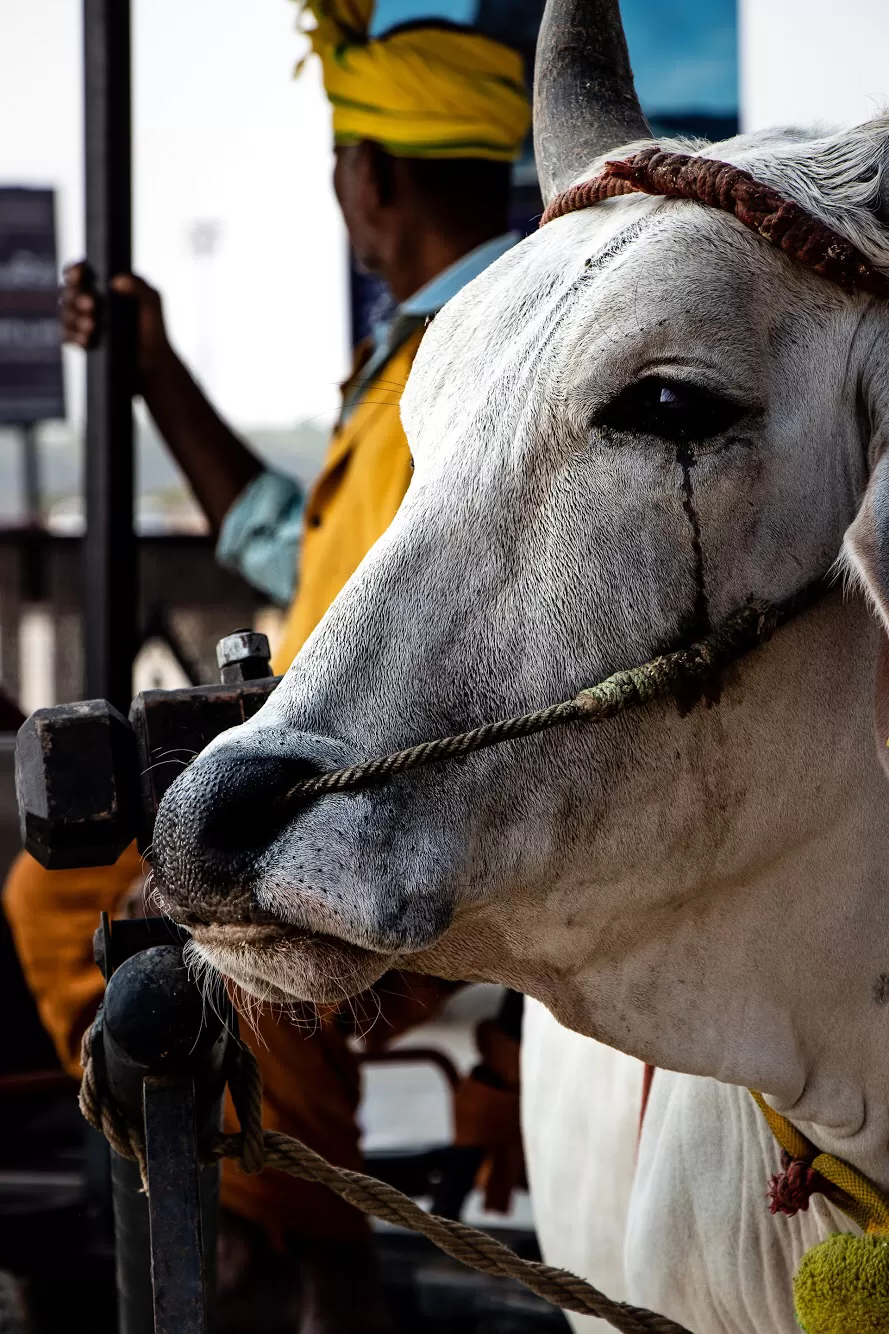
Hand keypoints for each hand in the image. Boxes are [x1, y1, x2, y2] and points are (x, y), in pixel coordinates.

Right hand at [60, 261, 172, 385]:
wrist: (151, 360)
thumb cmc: (151, 326)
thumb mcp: (151, 301)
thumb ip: (139, 285)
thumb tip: (116, 280)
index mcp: (100, 285)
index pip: (78, 272)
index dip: (74, 271)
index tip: (79, 275)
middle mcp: (86, 301)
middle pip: (67, 292)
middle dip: (77, 297)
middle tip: (91, 305)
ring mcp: (81, 321)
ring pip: (65, 314)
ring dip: (75, 319)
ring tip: (91, 326)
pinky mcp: (80, 341)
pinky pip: (66, 337)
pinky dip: (74, 337)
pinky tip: (86, 340)